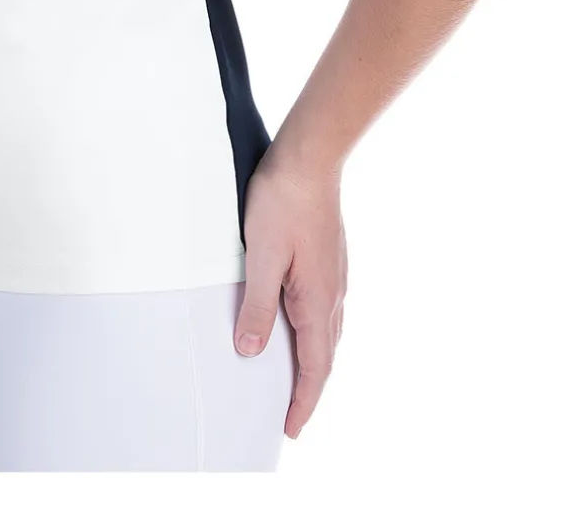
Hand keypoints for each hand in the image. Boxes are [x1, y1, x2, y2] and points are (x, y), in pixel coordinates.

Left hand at [232, 145, 347, 439]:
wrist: (311, 156)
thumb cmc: (283, 201)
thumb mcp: (261, 257)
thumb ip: (257, 306)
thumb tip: (251, 352)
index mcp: (318, 300)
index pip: (315, 367)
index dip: (303, 402)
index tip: (290, 430)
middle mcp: (334, 293)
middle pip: (325, 355)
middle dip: (309, 389)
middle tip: (290, 416)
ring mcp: (335, 274)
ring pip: (326, 331)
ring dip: (312, 360)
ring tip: (293, 379)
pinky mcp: (330, 258)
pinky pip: (323, 308)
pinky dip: (312, 332)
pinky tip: (296, 324)